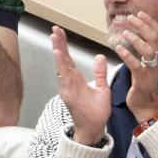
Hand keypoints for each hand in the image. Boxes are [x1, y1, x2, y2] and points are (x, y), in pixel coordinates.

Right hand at [52, 26, 110, 144]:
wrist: (95, 128)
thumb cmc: (96, 112)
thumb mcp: (102, 88)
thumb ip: (100, 73)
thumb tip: (99, 57)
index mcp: (76, 79)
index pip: (68, 58)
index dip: (64, 45)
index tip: (60, 32)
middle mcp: (69, 82)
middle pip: (62, 59)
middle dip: (58, 44)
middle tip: (55, 29)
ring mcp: (67, 88)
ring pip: (61, 66)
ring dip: (58, 51)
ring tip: (55, 38)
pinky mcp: (69, 95)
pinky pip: (64, 78)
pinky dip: (61, 66)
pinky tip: (59, 55)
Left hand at [114, 11, 157, 122]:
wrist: (147, 105)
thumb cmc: (145, 82)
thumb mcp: (148, 62)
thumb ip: (145, 48)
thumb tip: (137, 31)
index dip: (150, 22)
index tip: (140, 13)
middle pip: (155, 38)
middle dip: (143, 25)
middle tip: (131, 18)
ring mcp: (153, 70)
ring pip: (148, 50)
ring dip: (136, 39)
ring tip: (125, 32)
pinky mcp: (143, 80)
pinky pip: (136, 65)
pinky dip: (127, 55)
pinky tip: (119, 48)